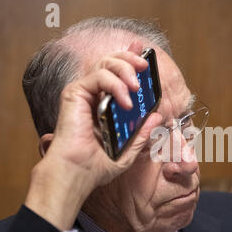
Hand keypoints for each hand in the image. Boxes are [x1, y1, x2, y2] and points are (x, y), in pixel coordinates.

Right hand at [25, 41, 162, 230]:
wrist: (78, 174)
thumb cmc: (96, 166)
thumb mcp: (128, 150)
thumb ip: (142, 133)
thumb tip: (157, 115)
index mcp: (104, 105)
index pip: (117, 74)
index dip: (129, 61)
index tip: (145, 57)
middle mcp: (93, 96)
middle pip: (111, 62)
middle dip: (130, 59)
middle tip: (145, 66)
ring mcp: (84, 93)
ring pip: (105, 64)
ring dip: (125, 70)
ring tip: (137, 87)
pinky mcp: (75, 93)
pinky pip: (99, 77)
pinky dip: (116, 85)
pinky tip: (126, 103)